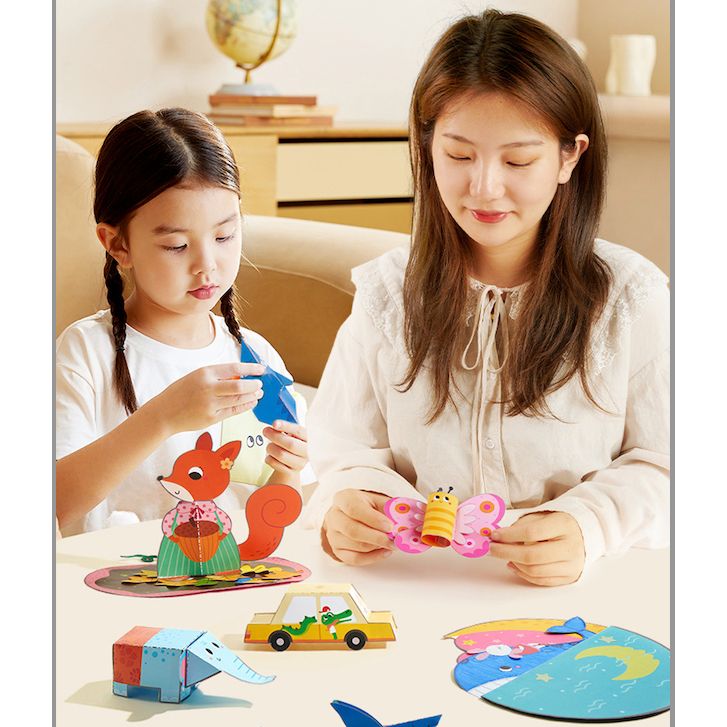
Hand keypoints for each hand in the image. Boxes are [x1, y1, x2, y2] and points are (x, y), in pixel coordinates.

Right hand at [148, 362, 265, 434]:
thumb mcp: (196, 376)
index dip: (251, 368)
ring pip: (238, 400)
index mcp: (204, 373)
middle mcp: (208, 388)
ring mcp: (210, 405)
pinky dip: (245, 406)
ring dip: (252, 396)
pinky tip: (251, 403)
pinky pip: (234, 411)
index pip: (234, 368)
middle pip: (240, 386)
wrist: (164, 413)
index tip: (261, 369)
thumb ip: (217, 376)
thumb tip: (242, 376)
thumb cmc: (181, 392)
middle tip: (260, 384)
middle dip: (254, 385)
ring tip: (258, 393)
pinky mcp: (212, 418)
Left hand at [262, 421, 307, 473]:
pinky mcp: (291, 472)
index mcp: (309, 439)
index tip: (274, 423)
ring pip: (281, 455)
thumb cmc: (291, 443)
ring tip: (269, 446)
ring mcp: (300, 463)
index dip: (286, 426)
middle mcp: (307, 451)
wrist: (293, 462)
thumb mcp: (292, 434)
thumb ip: (285, 429)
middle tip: (265, 431)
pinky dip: (269, 458)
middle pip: (291, 444)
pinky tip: (269, 456)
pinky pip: (276, 464)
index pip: (299, 431)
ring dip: (271, 448)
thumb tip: (275, 425)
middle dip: (275, 436)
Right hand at [322, 489, 394, 565]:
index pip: (354, 509)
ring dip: (377, 547)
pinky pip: (355, 559)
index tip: (390, 525)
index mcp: (343, 498)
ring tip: (392, 543)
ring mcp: (333, 535)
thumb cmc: (366, 506)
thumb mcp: (377, 500)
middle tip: (394, 540)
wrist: (349, 514)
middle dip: (377, 537)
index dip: (373, 519)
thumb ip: (390, 508)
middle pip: (352, 530)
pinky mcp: (337, 551)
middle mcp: (334, 516)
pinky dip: (373, 558)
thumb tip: (406, 518)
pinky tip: (384, 552)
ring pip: (356, 546)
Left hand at [489, 511, 584, 585]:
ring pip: (535, 571)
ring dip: (514, 563)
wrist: (582, 533)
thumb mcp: (541, 516)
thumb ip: (521, 526)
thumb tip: (499, 537)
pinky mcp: (569, 577)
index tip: (494, 535)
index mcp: (564, 525)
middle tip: (492, 548)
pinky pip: (541, 581)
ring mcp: (572, 565)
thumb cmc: (557, 523)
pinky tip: (513, 564)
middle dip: (507, 552)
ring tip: (503, 555)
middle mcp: (571, 547)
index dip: (510, 535)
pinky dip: (523, 574)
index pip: (532, 532)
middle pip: (533, 556)